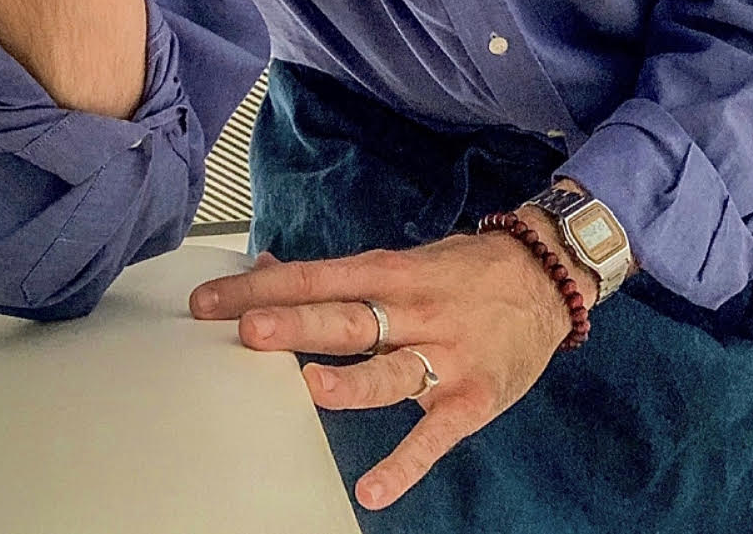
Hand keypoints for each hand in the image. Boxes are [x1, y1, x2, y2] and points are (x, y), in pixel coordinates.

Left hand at [187, 232, 585, 511]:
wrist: (544, 279)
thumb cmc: (459, 271)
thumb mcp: (401, 261)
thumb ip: (338, 275)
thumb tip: (268, 269)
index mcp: (389, 273)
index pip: (315, 278)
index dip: (262, 288)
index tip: (209, 303)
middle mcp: (413, 311)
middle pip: (348, 318)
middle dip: (298, 324)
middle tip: (248, 330)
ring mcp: (443, 356)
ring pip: (390, 372)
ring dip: (351, 382)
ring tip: (312, 388)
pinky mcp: (471, 399)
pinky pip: (434, 437)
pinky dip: (405, 465)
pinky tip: (373, 492)